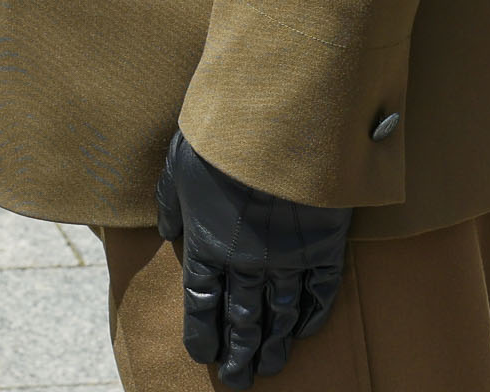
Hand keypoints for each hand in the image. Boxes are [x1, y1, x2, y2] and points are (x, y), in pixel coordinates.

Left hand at [155, 132, 350, 385]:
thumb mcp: (179, 165)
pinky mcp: (324, 246)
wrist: (279, 124)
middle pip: (242, 319)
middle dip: (238, 352)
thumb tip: (165, 229)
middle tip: (237, 379)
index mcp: (208, 244)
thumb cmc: (221, 139)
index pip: (203, 302)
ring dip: (273, 344)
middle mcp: (248, 261)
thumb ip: (171, 202)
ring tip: (268, 368)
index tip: (203, 356)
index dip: (203, 333)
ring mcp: (289, 257)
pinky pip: (320, 292)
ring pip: (280, 314)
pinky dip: (312, 315)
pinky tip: (303, 333)